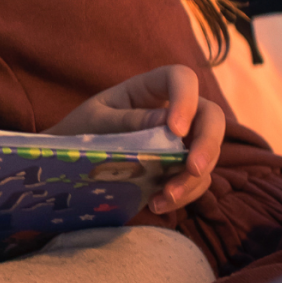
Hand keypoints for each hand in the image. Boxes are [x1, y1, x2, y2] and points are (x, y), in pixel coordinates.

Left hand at [44, 64, 223, 213]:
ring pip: (209, 151)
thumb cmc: (80, 130)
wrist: (70, 159)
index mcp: (148, 88)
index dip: (186, 100)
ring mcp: (181, 139)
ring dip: (193, 178)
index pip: (181, 78)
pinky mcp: (179, 165)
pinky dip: (184, 194)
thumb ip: (128, 121)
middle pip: (211, 115)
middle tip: (193, 169)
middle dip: (208, 143)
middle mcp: (173, 110)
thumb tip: (166, 123)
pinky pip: (197, 179)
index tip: (174, 130)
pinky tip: (157, 205)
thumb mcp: (96, 121)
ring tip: (166, 197)